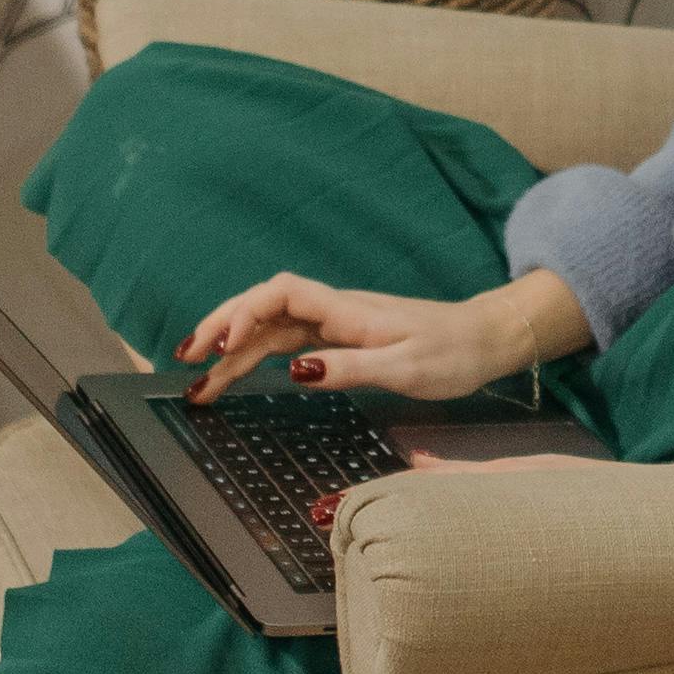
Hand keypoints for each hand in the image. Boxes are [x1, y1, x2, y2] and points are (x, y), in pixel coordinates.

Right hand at [179, 268, 587, 402]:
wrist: (487, 339)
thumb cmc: (453, 353)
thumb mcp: (406, 367)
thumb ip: (349, 368)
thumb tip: (294, 370)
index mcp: (348, 311)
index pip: (282, 294)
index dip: (245, 312)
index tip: (222, 345)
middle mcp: (335, 310)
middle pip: (263, 306)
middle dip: (221, 328)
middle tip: (186, 361)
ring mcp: (336, 322)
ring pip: (271, 326)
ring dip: (233, 347)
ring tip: (199, 379)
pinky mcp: (341, 337)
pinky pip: (287, 339)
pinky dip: (257, 352)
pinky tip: (237, 367)